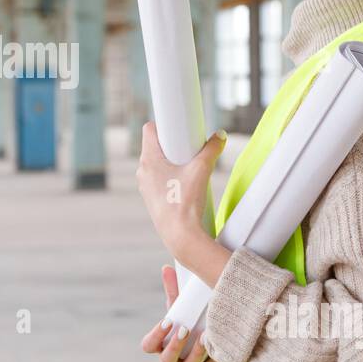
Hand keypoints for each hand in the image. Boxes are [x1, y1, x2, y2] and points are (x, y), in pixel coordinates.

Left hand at [135, 122, 226, 264]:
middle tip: (190, 148)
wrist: (180, 236)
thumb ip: (212, 149)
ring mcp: (146, 186)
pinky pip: (160, 179)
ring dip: (173, 162)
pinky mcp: (152, 198)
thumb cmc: (185, 203)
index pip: (149, 130)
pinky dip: (172, 176)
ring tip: (190, 168)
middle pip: (156, 146)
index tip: (179, 127)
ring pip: (158, 164)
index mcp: (149, 160)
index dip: (164, 125)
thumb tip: (219, 136)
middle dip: (173, 144)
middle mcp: (143, 171)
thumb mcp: (202, 170)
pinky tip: (186, 184)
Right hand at [139, 264, 219, 361]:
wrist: (209, 337)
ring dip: (195, 354)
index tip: (167, 321)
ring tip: (204, 337)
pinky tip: (218, 348)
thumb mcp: (181, 307)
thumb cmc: (190, 320)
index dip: (155, 336)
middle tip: (184, 329)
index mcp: (161, 344)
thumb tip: (167, 268)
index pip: (148, 345)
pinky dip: (212, 361)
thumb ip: (173, 289)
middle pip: (166, 360)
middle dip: (175, 346)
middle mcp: (171, 360)